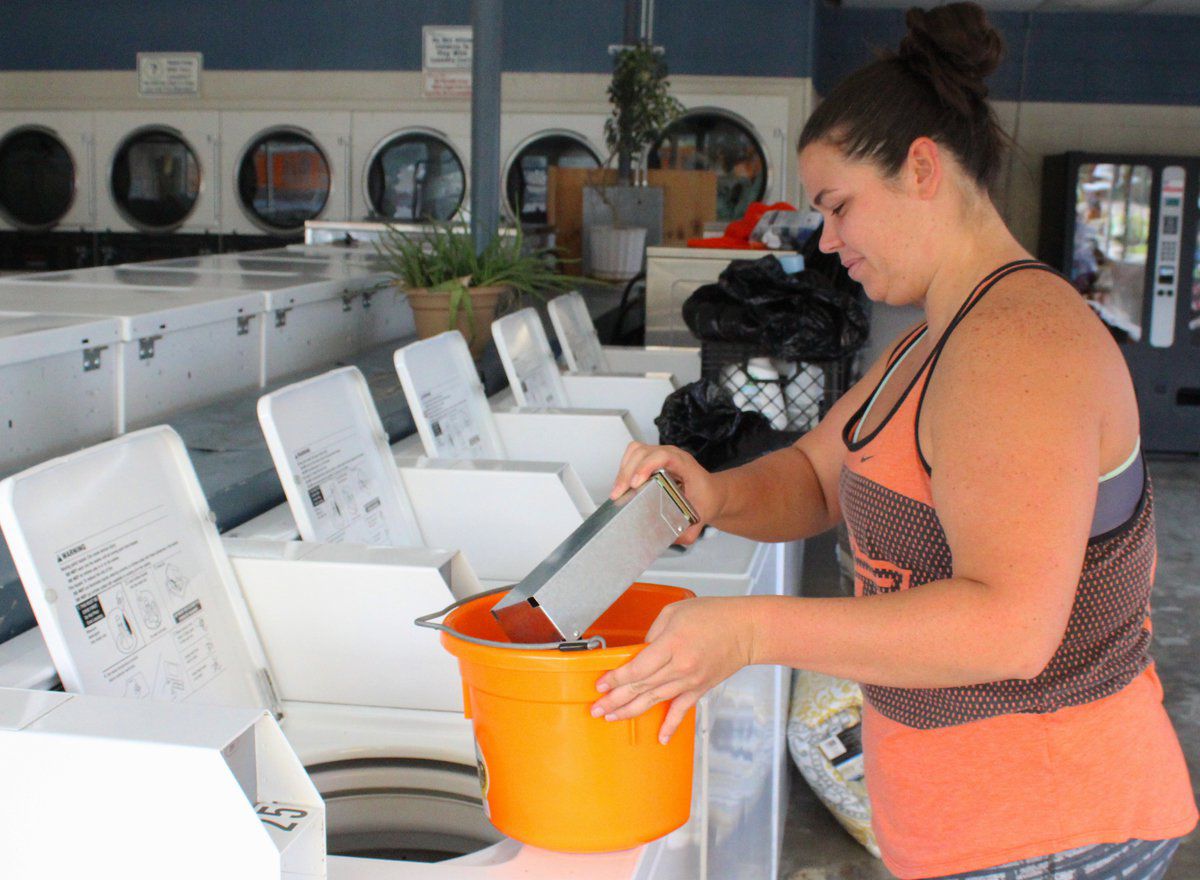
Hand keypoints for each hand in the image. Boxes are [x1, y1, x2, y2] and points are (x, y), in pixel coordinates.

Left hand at [590, 597, 755, 743]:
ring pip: (655, 700)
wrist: (746, 630)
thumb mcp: (674, 612)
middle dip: (615, 699)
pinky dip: (670, 725)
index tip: (601, 684)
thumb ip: (653, 633)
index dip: (616, 678)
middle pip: (641, 687)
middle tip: (597, 708)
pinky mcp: (699, 689)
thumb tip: (639, 651)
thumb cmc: (714, 615)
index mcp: (672, 644)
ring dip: (631, 711)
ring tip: (611, 718)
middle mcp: (680, 667)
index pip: (637, 668)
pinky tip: (660, 738)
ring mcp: (690, 681)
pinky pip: (681, 711)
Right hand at [610, 443, 721, 544]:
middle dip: (627, 473)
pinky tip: (623, 484)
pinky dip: (624, 467)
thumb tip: (669, 539)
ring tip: (618, 491)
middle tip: (620, 494)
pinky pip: (634, 455)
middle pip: (643, 453)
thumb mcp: (700, 518)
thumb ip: (687, 533)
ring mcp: (661, 455)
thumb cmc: (706, 499)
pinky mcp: (653, 459)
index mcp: (686, 466)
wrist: (711, 492)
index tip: (636, 484)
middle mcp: (672, 456)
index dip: (646, 466)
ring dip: (623, 470)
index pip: (664, 456)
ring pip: (635, 451)